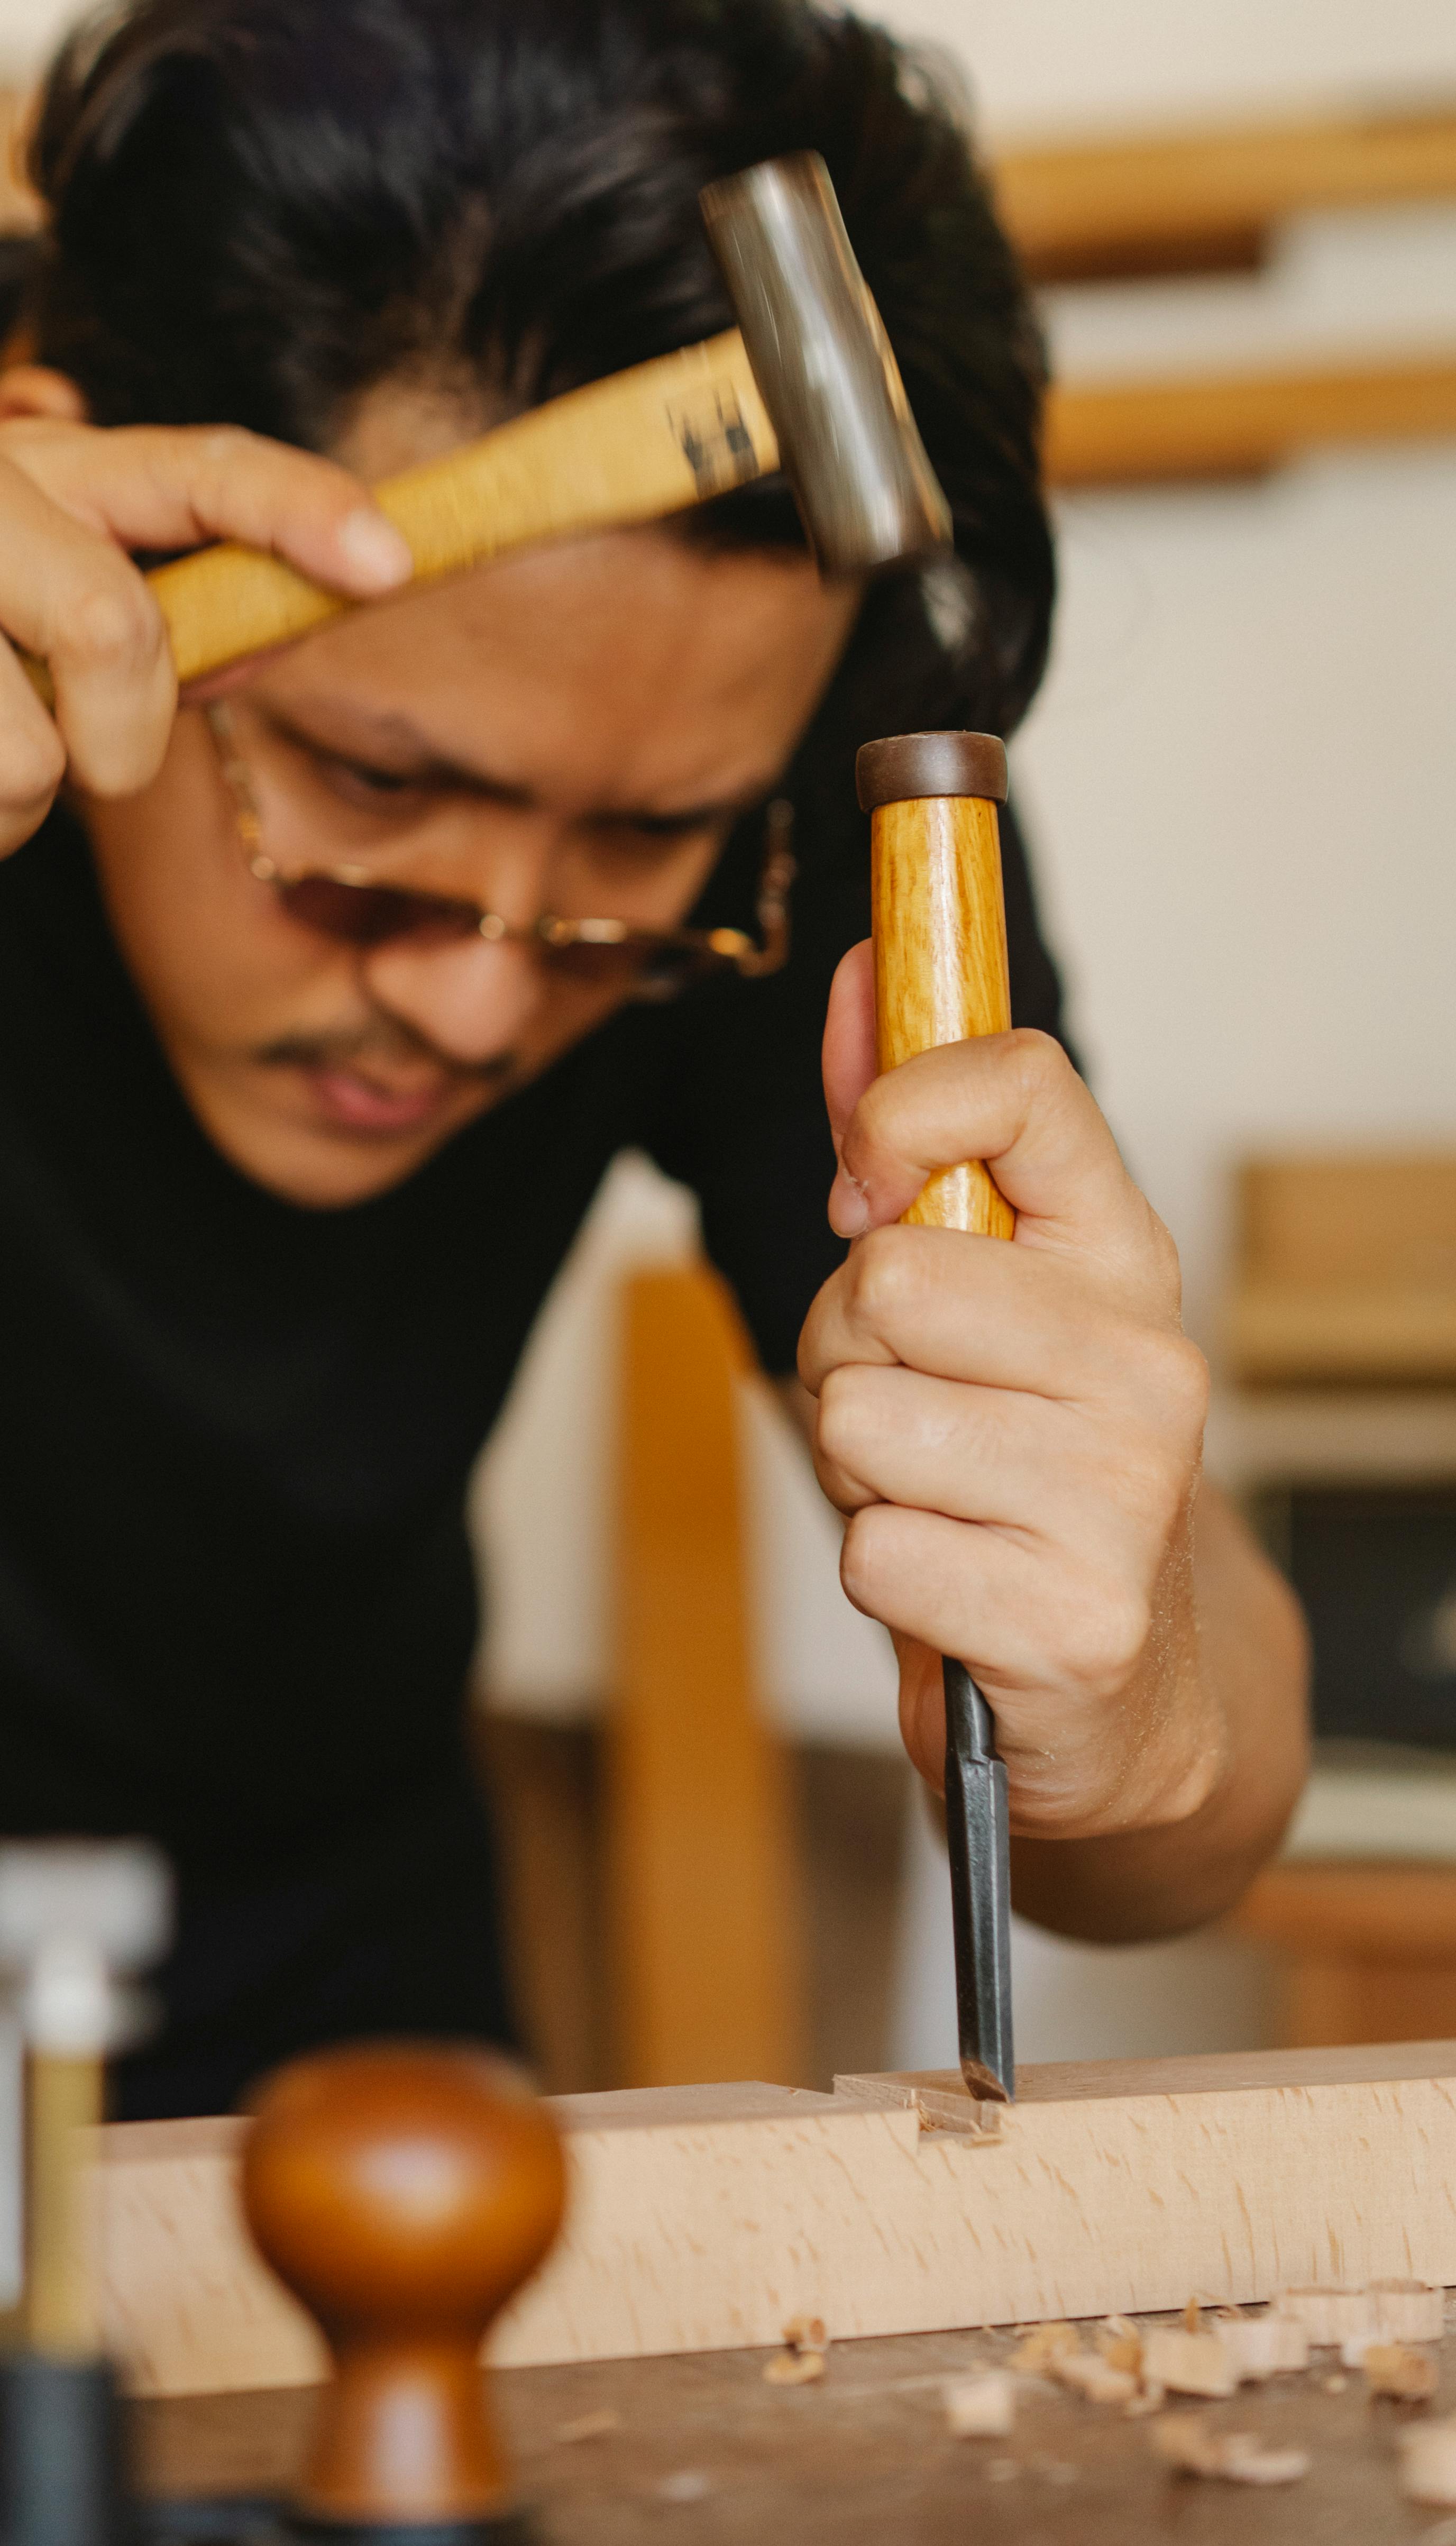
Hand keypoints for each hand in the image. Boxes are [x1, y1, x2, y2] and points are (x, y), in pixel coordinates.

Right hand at [0, 377, 412, 854]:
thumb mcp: (50, 582)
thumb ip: (157, 613)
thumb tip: (253, 650)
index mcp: (54, 468)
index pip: (201, 468)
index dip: (300, 510)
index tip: (390, 564)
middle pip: (115, 633)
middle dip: (124, 739)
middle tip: (82, 757)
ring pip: (25, 763)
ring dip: (13, 811)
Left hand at [797, 941, 1217, 1842]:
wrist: (1120, 1694)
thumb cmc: (1015, 1469)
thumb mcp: (972, 1299)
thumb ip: (903, 1141)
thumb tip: (853, 972)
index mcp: (1126, 1259)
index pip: (1023, 1083)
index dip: (900, 1109)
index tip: (870, 1184)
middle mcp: (1149, 1363)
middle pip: (888, 1279)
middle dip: (847, 1352)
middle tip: (909, 1407)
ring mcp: (1123, 1497)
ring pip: (859, 1419)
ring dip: (857, 1470)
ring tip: (934, 1497)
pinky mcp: (1070, 1623)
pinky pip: (872, 1547)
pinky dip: (883, 1571)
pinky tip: (953, 1584)